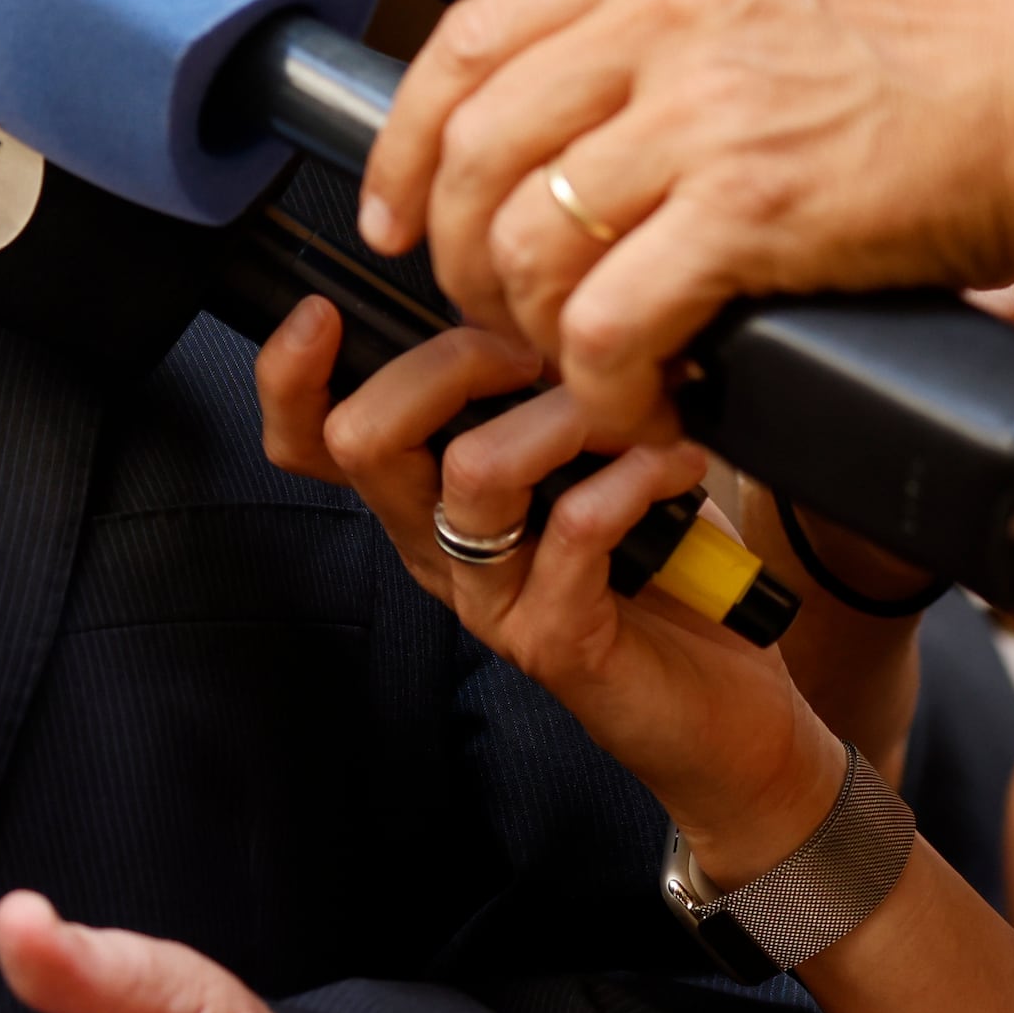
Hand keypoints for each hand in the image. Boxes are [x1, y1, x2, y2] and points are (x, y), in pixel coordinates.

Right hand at [257, 300, 832, 868]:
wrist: (722, 717)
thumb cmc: (660, 574)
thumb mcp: (586, 459)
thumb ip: (542, 390)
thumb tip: (542, 295)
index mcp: (426, 500)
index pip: (312, 441)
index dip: (291, 377)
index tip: (325, 312)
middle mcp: (438, 549)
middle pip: (363, 440)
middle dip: (447, 362)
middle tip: (534, 355)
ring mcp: (491, 600)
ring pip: (471, 474)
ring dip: (559, 417)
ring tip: (627, 412)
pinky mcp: (556, 640)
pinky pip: (574, 532)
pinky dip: (632, 476)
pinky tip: (677, 466)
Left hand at [354, 0, 1013, 451]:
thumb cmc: (972, 46)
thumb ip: (685, 22)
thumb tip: (602, 109)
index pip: (467, 40)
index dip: (406, 141)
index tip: (395, 210)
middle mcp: (664, 17)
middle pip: (472, 150)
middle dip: (454, 255)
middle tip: (491, 310)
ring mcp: (703, 112)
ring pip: (525, 243)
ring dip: (532, 328)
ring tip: (583, 362)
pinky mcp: (752, 210)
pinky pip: (609, 322)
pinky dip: (606, 385)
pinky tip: (644, 404)